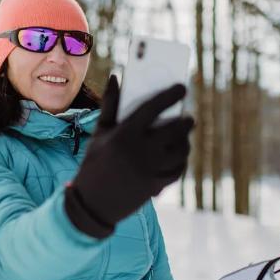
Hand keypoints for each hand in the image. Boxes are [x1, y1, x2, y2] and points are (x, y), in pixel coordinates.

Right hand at [64, 74, 193, 237]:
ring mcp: (150, 169)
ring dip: (186, 141)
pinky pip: (178, 169)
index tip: (182, 88)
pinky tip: (179, 156)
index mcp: (125, 134)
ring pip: (181, 150)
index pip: (154, 107)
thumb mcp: (99, 134)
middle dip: (186, 121)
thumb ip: (109, 105)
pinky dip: (182, 161)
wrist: (92, 203)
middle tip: (188, 117)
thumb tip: (115, 77)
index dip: (171, 95)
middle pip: (175, 129)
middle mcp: (140, 150)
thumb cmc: (94, 163)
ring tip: (184, 137)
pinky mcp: (156, 184)